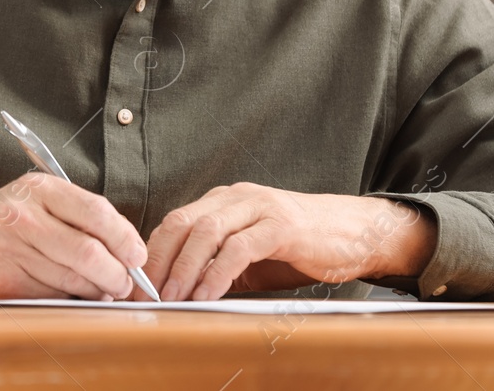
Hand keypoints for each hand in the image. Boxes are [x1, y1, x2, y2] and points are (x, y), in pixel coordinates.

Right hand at [0, 174, 147, 303]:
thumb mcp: (33, 201)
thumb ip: (76, 218)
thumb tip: (126, 252)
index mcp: (39, 189)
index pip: (96, 212)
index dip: (125, 238)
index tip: (138, 255)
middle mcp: (24, 216)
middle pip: (89, 252)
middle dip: (117, 274)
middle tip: (124, 283)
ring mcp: (11, 250)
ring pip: (74, 280)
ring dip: (96, 291)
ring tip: (100, 290)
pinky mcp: (3, 283)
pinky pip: (52, 297)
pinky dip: (69, 301)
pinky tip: (68, 295)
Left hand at [140, 182, 436, 300]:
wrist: (355, 233)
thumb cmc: (300, 247)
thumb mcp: (250, 257)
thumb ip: (218, 265)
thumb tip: (179, 292)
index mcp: (223, 201)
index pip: (174, 221)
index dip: (151, 252)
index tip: (137, 284)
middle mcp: (236, 197)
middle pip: (182, 222)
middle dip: (159, 260)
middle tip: (146, 294)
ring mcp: (259, 207)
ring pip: (207, 231)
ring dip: (184, 267)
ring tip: (173, 297)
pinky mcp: (281, 225)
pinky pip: (240, 247)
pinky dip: (218, 272)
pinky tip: (208, 293)